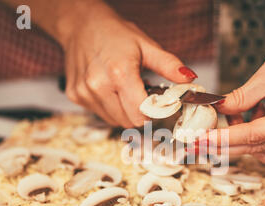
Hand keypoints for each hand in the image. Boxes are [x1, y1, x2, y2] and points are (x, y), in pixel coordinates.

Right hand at [60, 3, 196, 127]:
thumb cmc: (115, 34)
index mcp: (119, 73)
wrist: (81, 25)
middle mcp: (98, 86)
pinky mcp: (75, 96)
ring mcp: (84, 93)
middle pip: (128, 121)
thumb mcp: (146, 45)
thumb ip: (169, 65)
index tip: (158, 105)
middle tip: (142, 95)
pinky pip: (100, 113)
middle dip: (140, 113)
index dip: (153, 113)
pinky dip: (110, 107)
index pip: (141, 114)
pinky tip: (110, 89)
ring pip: (114, 120)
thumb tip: (190, 79)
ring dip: (124, 111)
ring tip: (125, 90)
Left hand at [202, 2, 264, 162]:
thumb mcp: (264, 77)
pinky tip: (247, 113)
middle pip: (256, 148)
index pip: (253, 136)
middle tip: (201, 141)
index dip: (223, 139)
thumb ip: (239, 99)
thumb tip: (215, 110)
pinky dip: (252, 132)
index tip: (201, 140)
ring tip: (230, 115)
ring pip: (262, 149)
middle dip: (226, 144)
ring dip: (240, 138)